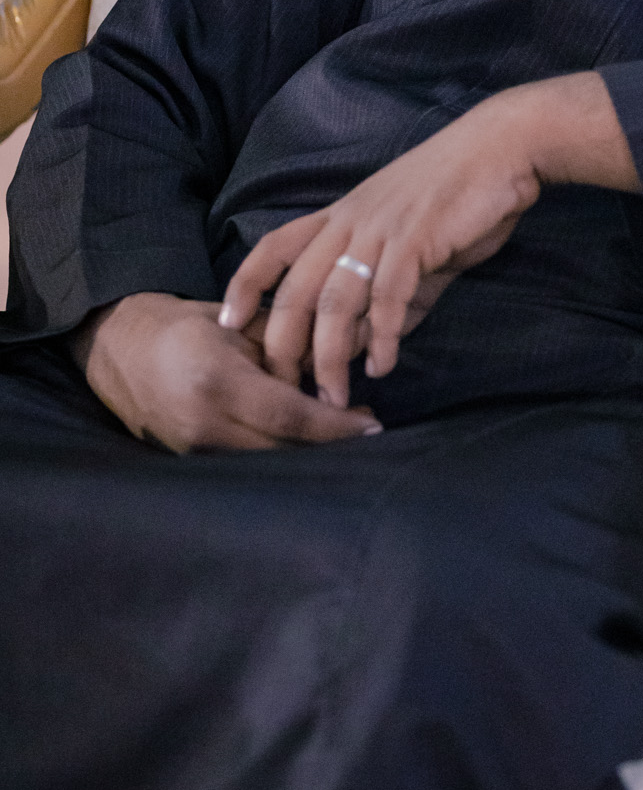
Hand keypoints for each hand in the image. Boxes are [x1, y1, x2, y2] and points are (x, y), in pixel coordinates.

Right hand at [73, 291, 382, 451]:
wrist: (121, 350)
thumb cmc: (188, 327)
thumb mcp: (242, 324)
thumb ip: (290, 346)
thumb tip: (344, 363)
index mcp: (218, 382)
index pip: (291, 416)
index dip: (336, 426)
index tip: (373, 424)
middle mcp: (205, 424)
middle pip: (285, 450)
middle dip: (331, 444)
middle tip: (368, 427)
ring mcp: (194, 450)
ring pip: (269, 463)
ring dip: (309, 453)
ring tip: (344, 431)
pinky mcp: (190, 462)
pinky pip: (247, 464)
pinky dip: (280, 454)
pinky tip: (304, 440)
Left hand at [218, 72, 638, 409]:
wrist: (501, 149)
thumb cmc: (459, 196)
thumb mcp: (413, 249)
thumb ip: (390, 296)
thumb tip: (370, 346)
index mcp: (340, 215)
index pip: (273, 248)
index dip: (246, 284)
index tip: (228, 323)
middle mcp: (350, 220)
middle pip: (296, 288)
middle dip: (284, 344)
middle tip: (287, 387)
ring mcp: (381, 228)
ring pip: (335, 298)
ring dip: (330, 354)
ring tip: (335, 394)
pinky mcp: (416, 238)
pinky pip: (387, 295)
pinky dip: (382, 335)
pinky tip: (384, 364)